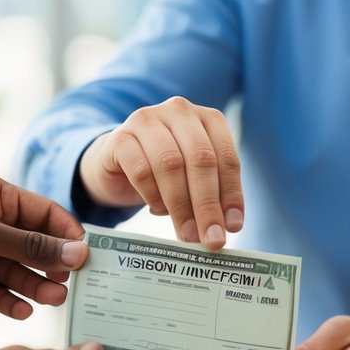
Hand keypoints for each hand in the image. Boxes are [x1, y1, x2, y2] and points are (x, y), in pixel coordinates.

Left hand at [0, 171, 87, 321]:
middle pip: (35, 243)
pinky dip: (10, 299)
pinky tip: (23, 311)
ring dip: (36, 285)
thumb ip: (29, 245)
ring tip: (53, 301)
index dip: (67, 234)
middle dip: (53, 264)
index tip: (88, 257)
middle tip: (71, 284)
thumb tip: (78, 252)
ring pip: (19, 268)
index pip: (44, 213)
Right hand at [78, 96, 243, 249]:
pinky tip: (158, 209)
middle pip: (201, 159)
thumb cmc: (163, 173)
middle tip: (210, 238)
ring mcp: (147, 119)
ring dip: (181, 205)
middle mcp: (180, 111)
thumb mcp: (194, 179)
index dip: (231, 194)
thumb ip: (211, 196)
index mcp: (208, 118)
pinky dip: (152, 194)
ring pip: (170, 163)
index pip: (227, 157)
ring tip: (186, 234)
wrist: (116, 162)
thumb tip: (224, 229)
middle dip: (207, 204)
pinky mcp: (119, 137)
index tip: (232, 227)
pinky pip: (140, 169)